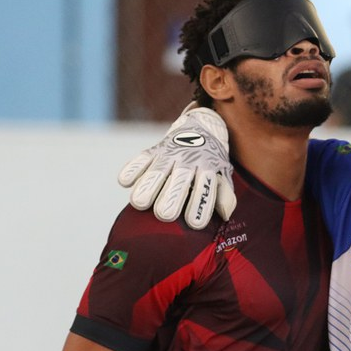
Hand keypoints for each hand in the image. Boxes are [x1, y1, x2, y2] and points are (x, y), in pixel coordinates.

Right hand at [117, 104, 235, 228]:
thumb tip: (225, 214)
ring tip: (139, 203)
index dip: (201, 205)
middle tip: (164, 215)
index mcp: (209, 167)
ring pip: (158, 170)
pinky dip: (132, 168)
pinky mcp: (155, 149)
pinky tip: (124, 181)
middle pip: (180, 180)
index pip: (206, 187)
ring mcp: (171, 154)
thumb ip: (225, 194)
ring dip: (148, 185)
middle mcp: (189, 160)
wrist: (201, 127)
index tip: (194, 223)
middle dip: (171, 197)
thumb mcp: (224, 173)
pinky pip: (142, 158)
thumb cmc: (211, 161)